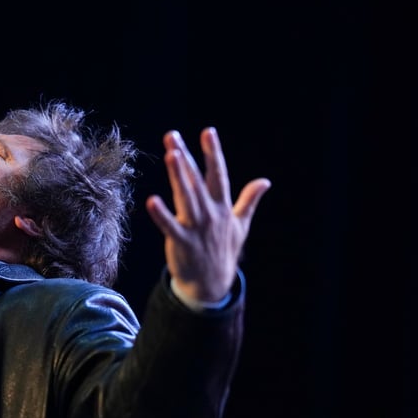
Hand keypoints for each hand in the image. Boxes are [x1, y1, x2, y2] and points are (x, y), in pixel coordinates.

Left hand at [145, 127, 270, 303]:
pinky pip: (170, 226)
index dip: (213, 153)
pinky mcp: (182, 242)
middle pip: (197, 180)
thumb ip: (249, 200)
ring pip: (186, 196)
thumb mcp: (241, 225)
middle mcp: (210, 213)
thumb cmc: (224, 252)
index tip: (208, 132)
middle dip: (185, 157)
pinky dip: (161, 215)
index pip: (219, 174)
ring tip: (170, 154)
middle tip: (172, 136)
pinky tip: (151, 200)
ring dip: (178, 176)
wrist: (212, 285)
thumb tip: (265, 181)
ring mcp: (197, 227)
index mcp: (222, 207)